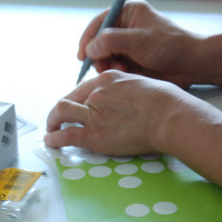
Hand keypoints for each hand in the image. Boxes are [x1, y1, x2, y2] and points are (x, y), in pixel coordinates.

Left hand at [44, 70, 188, 154]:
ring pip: (61, 112)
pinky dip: (55, 138)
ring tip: (51, 131)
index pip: (83, 88)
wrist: (170, 117)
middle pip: (69, 100)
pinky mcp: (95, 134)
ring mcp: (94, 114)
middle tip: (57, 120)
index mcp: (108, 79)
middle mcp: (96, 94)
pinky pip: (66, 135)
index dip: (76, 100)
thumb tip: (124, 99)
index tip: (74, 108)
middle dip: (59, 111)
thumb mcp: (141, 83)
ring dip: (52, 122)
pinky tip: (51, 142)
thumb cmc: (166, 102)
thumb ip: (125, 90)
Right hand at [78, 0, 203, 88]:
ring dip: (110, 65)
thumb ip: (111, 41)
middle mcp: (126, 26)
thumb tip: (90, 48)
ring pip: (105, 56)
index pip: (99, 23)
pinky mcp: (132, 58)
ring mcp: (129, 44)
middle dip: (100, 56)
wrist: (192, 64)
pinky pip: (115, 66)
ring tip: (124, 70)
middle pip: (99, 42)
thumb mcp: (139, 40)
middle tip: (105, 67)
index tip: (82, 56)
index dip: (88, 39)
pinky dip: (118, 71)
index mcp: (128, 12)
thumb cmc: (172, 46)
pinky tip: (129, 73)